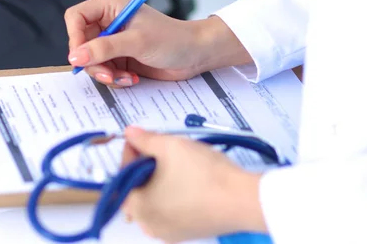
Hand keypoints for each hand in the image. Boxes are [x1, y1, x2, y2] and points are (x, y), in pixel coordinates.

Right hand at [64, 0, 245, 86]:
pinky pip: (104, 71)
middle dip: (93, 62)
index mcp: (110, 6)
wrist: (196, 54)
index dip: (74, 37)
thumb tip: (75, 57)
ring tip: (124, 77)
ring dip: (105, 74)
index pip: (76, 17)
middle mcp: (108, 22)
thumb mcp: (136, 42)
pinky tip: (131, 78)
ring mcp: (113, 41)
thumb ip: (104, 48)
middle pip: (80, 43)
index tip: (82, 56)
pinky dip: (114, 78)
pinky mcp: (119, 57)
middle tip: (108, 74)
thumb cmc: (173, 39)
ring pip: (91, 61)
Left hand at [121, 127, 266, 242]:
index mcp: (137, 206)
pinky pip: (169, 210)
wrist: (244, 199)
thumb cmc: (206, 176)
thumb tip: (131, 133)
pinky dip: (171, 194)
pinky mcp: (186, 233)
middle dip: (143, 165)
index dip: (131, 151)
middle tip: (157, 149)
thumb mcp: (170, 146)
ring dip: (157, 179)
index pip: (122, 173)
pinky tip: (185, 179)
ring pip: (153, 199)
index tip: (140, 139)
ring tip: (174, 162)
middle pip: (136, 188)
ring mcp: (167, 232)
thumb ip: (145, 139)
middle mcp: (148, 224)